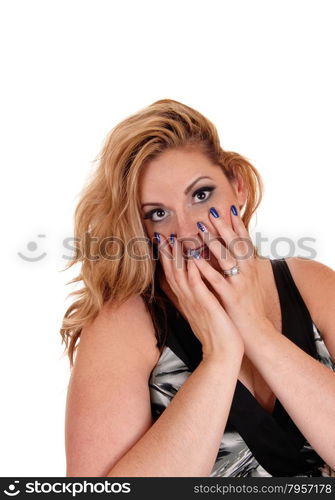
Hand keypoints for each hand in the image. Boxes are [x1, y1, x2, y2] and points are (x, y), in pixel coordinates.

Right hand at [156, 233, 244, 361]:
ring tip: (174, 240)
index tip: (164, 242)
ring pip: (181, 276)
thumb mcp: (203, 311)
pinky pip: (198, 286)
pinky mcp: (206, 306)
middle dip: (166, 253)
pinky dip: (194, 272)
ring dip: (177, 257)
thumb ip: (197, 296)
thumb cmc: (216, 332)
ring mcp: (195, 303)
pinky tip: (193, 258)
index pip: (173, 275)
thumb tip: (194, 284)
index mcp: (187, 300)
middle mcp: (187, 300)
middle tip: (161, 235)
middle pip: (172, 272)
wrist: (222, 354)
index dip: (167, 258)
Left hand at [191, 205, 267, 335]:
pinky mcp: (231, 297)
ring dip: (213, 241)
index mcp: (250, 268)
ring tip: (200, 227)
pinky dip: (205, 268)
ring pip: (226, 258)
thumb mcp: (246, 283)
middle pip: (236, 244)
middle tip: (212, 211)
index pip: (244, 241)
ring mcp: (239, 284)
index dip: (237, 224)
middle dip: (224, 226)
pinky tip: (194, 259)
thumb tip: (232, 253)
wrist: (255, 332)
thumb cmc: (247, 307)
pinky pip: (216, 280)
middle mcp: (247, 272)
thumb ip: (240, 267)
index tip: (229, 208)